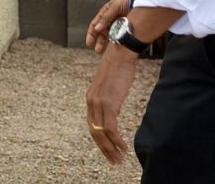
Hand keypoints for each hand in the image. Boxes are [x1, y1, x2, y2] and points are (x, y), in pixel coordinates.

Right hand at [86, 0, 131, 53]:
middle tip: (98, 50)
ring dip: (108, 43)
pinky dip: (118, 40)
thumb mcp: (115, 7)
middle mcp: (110, 18)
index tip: (89, 44)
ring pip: (110, 35)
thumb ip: (106, 17)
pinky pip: (120, 35)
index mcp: (105, 12)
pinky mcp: (127, 26)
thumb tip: (97, 28)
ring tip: (108, 51)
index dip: (91, 35)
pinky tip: (118, 46)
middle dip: (99, 41)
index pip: (94, 25)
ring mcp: (119, 23)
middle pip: (102, 32)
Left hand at [86, 44, 136, 163]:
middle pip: (94, 132)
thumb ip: (108, 97)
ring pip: (102, 133)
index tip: (107, 151)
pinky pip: (111, 128)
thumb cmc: (119, 67)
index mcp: (90, 98)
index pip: (92, 125)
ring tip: (119, 158)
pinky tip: (123, 147)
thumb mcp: (109, 85)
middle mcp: (91, 102)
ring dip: (111, 148)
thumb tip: (113, 107)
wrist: (121, 53)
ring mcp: (98, 103)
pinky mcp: (109, 103)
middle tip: (113, 161)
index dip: (99, 140)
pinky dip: (116, 140)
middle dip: (104, 149)